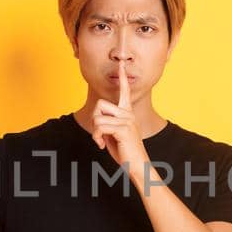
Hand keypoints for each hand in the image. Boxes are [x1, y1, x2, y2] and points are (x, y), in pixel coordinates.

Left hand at [91, 64, 151, 181]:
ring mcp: (127, 121)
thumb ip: (107, 124)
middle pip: (100, 104)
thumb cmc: (125, 152)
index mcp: (127, 113)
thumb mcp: (113, 135)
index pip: (125, 92)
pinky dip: (96, 137)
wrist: (137, 166)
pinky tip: (102, 145)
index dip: (122, 78)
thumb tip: (98, 120)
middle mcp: (128, 114)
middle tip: (99, 133)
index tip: (121, 65)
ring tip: (101, 141)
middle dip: (95, 119)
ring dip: (95, 132)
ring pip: (98, 117)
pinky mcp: (123, 129)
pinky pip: (99, 126)